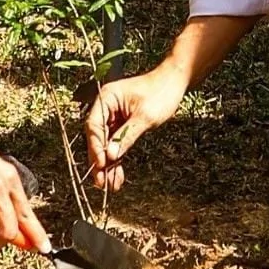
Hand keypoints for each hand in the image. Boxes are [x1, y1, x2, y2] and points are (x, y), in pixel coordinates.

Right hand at [85, 64, 188, 190]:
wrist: (175, 82)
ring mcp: (113, 115)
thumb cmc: (161, 93)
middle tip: (102, 183)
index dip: (95, 147)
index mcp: (106, 98)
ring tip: (111, 185)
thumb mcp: (144, 117)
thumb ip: (126, 136)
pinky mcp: (122, 123)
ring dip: (109, 164)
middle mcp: (106, 107)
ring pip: (106, 143)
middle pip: (97, 137)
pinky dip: (117, 157)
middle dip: (100, 161)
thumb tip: (110, 156)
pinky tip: (118, 174)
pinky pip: (116, 142)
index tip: (100, 165)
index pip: (94, 126)